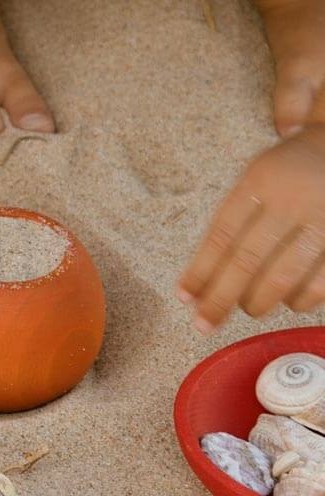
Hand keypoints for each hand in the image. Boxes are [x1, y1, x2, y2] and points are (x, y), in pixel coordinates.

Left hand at [178, 124, 324, 331]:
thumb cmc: (290, 172)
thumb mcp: (258, 176)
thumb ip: (233, 220)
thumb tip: (200, 279)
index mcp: (260, 181)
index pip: (222, 235)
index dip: (200, 271)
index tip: (184, 298)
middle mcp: (292, 199)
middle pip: (247, 260)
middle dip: (221, 298)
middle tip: (204, 323)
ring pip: (284, 276)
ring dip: (259, 301)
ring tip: (249, 308)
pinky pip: (322, 282)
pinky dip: (301, 299)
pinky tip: (290, 302)